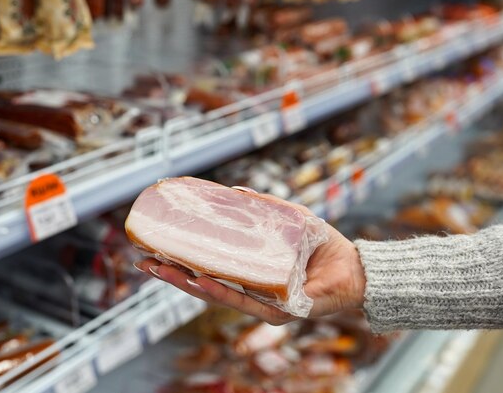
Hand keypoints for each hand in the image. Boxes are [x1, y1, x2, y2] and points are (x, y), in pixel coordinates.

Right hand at [134, 192, 365, 325]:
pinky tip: (199, 281)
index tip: (155, 248)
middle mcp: (252, 294)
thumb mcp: (290, 221)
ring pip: (218, 295)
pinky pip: (246, 301)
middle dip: (172, 274)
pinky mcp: (280, 312)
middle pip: (205, 285)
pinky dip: (221, 291)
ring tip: (159, 269)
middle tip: (143, 260)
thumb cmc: (324, 248)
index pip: (210, 270)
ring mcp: (264, 306)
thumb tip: (235, 189)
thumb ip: (264, 207)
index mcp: (250, 276)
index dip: (182, 260)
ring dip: (186, 283)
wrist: (359, 269)